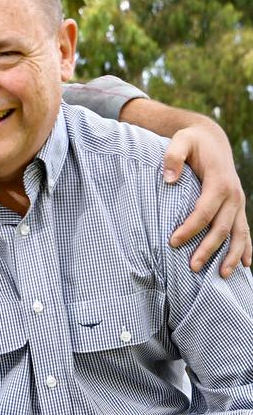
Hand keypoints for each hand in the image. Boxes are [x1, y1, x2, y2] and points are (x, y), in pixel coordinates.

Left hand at [163, 123, 250, 277]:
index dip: (190, 228)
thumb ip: (173, 157)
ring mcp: (238, 202)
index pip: (204, 211)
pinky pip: (244, 231)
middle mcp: (233, 194)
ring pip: (238, 234)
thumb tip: (169, 179)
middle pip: (221, 227)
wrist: (212, 138)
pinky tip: (244, 266)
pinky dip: (246, 248)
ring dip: (231, 255)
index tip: (173, 241)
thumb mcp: (181, 141)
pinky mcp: (237, 207)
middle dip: (208, 249)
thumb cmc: (192, 142)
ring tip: (221, 276)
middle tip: (192, 268)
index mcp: (219, 181)